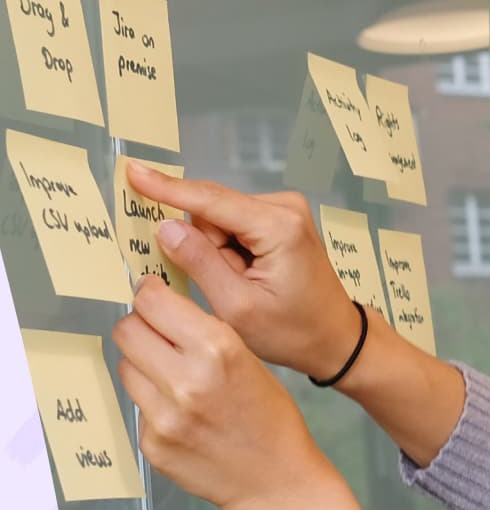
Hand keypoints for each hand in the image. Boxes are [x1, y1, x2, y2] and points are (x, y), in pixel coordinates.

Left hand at [114, 275, 338, 509]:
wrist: (278, 481)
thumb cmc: (272, 419)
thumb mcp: (251, 361)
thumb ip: (205, 336)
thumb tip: (161, 312)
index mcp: (218, 350)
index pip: (152, 302)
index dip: (150, 294)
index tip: (152, 295)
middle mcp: (186, 380)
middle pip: (128, 331)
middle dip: (140, 328)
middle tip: (157, 336)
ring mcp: (163, 416)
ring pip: (126, 368)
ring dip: (144, 367)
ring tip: (174, 380)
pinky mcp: (152, 444)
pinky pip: (137, 407)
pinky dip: (153, 405)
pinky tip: (182, 416)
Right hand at [126, 162, 360, 380]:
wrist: (334, 336)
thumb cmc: (292, 330)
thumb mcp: (237, 307)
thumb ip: (199, 263)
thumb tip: (166, 226)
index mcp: (277, 227)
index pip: (209, 200)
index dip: (167, 188)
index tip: (134, 172)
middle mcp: (285, 207)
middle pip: (212, 211)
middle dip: (204, 247)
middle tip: (228, 286)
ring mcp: (286, 210)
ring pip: (220, 219)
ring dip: (218, 252)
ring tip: (243, 285)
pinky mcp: (282, 218)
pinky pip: (234, 225)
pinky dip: (230, 250)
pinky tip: (247, 276)